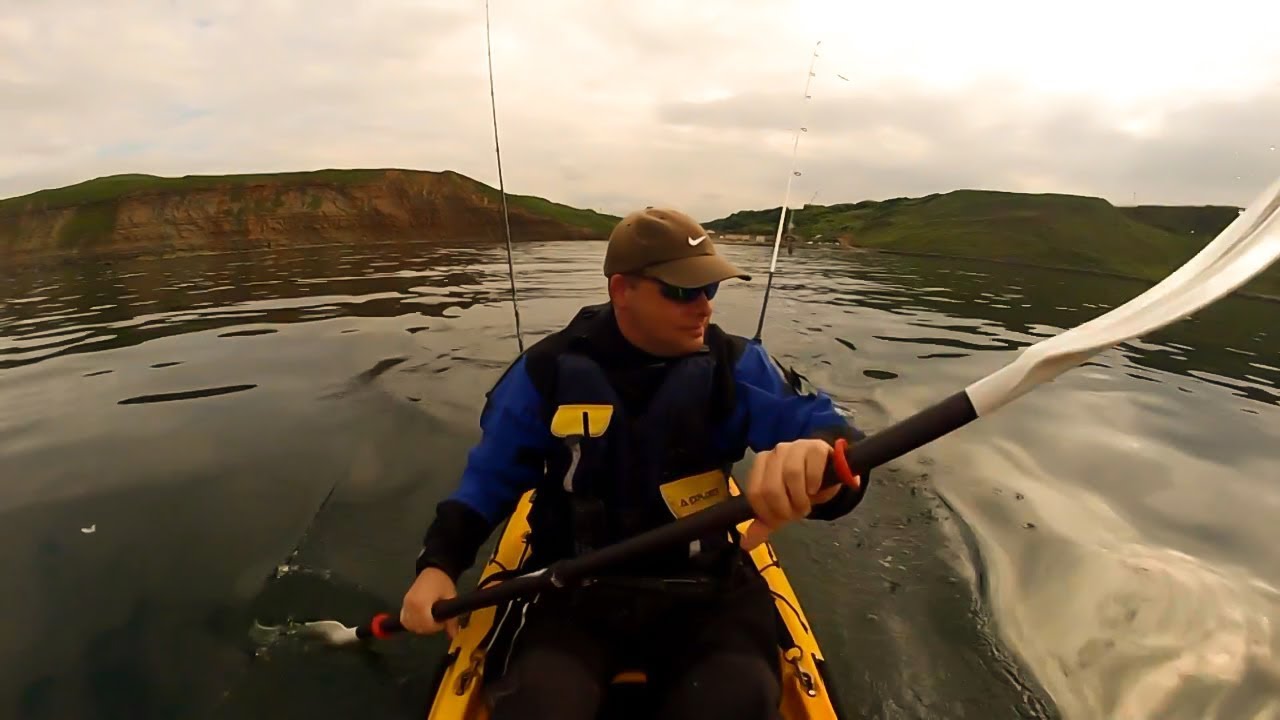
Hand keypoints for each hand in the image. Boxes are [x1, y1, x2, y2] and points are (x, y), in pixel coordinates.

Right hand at [400, 566, 459, 637]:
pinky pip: (404, 619)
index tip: (443, 621)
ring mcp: (405, 604)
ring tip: (431, 619)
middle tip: (438, 620)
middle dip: (429, 628)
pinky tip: (421, 619)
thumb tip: (453, 635)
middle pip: (417, 627)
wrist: (434, 569)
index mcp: (421, 603)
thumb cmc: (443, 582)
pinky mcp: (403, 603)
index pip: (425, 625)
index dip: (436, 627)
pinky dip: (411, 622)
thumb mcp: (450, 598)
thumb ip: (451, 619)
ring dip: (420, 626)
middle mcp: (410, 605)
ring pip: (409, 625)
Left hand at [740, 438, 860, 550]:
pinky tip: (815, 489)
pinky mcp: (816, 447)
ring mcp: (796, 447)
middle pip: (771, 487)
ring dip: (800, 498)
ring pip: (791, 475)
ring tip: (806, 504)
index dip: (767, 513)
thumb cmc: (801, 489)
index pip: (755, 493)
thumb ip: (764, 523)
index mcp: (761, 464)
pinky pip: (812, 468)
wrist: (828, 472)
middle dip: (785, 508)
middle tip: (796, 513)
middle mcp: (775, 452)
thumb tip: (746, 544)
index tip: (780, 520)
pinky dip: (814, 484)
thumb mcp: (781, 507)